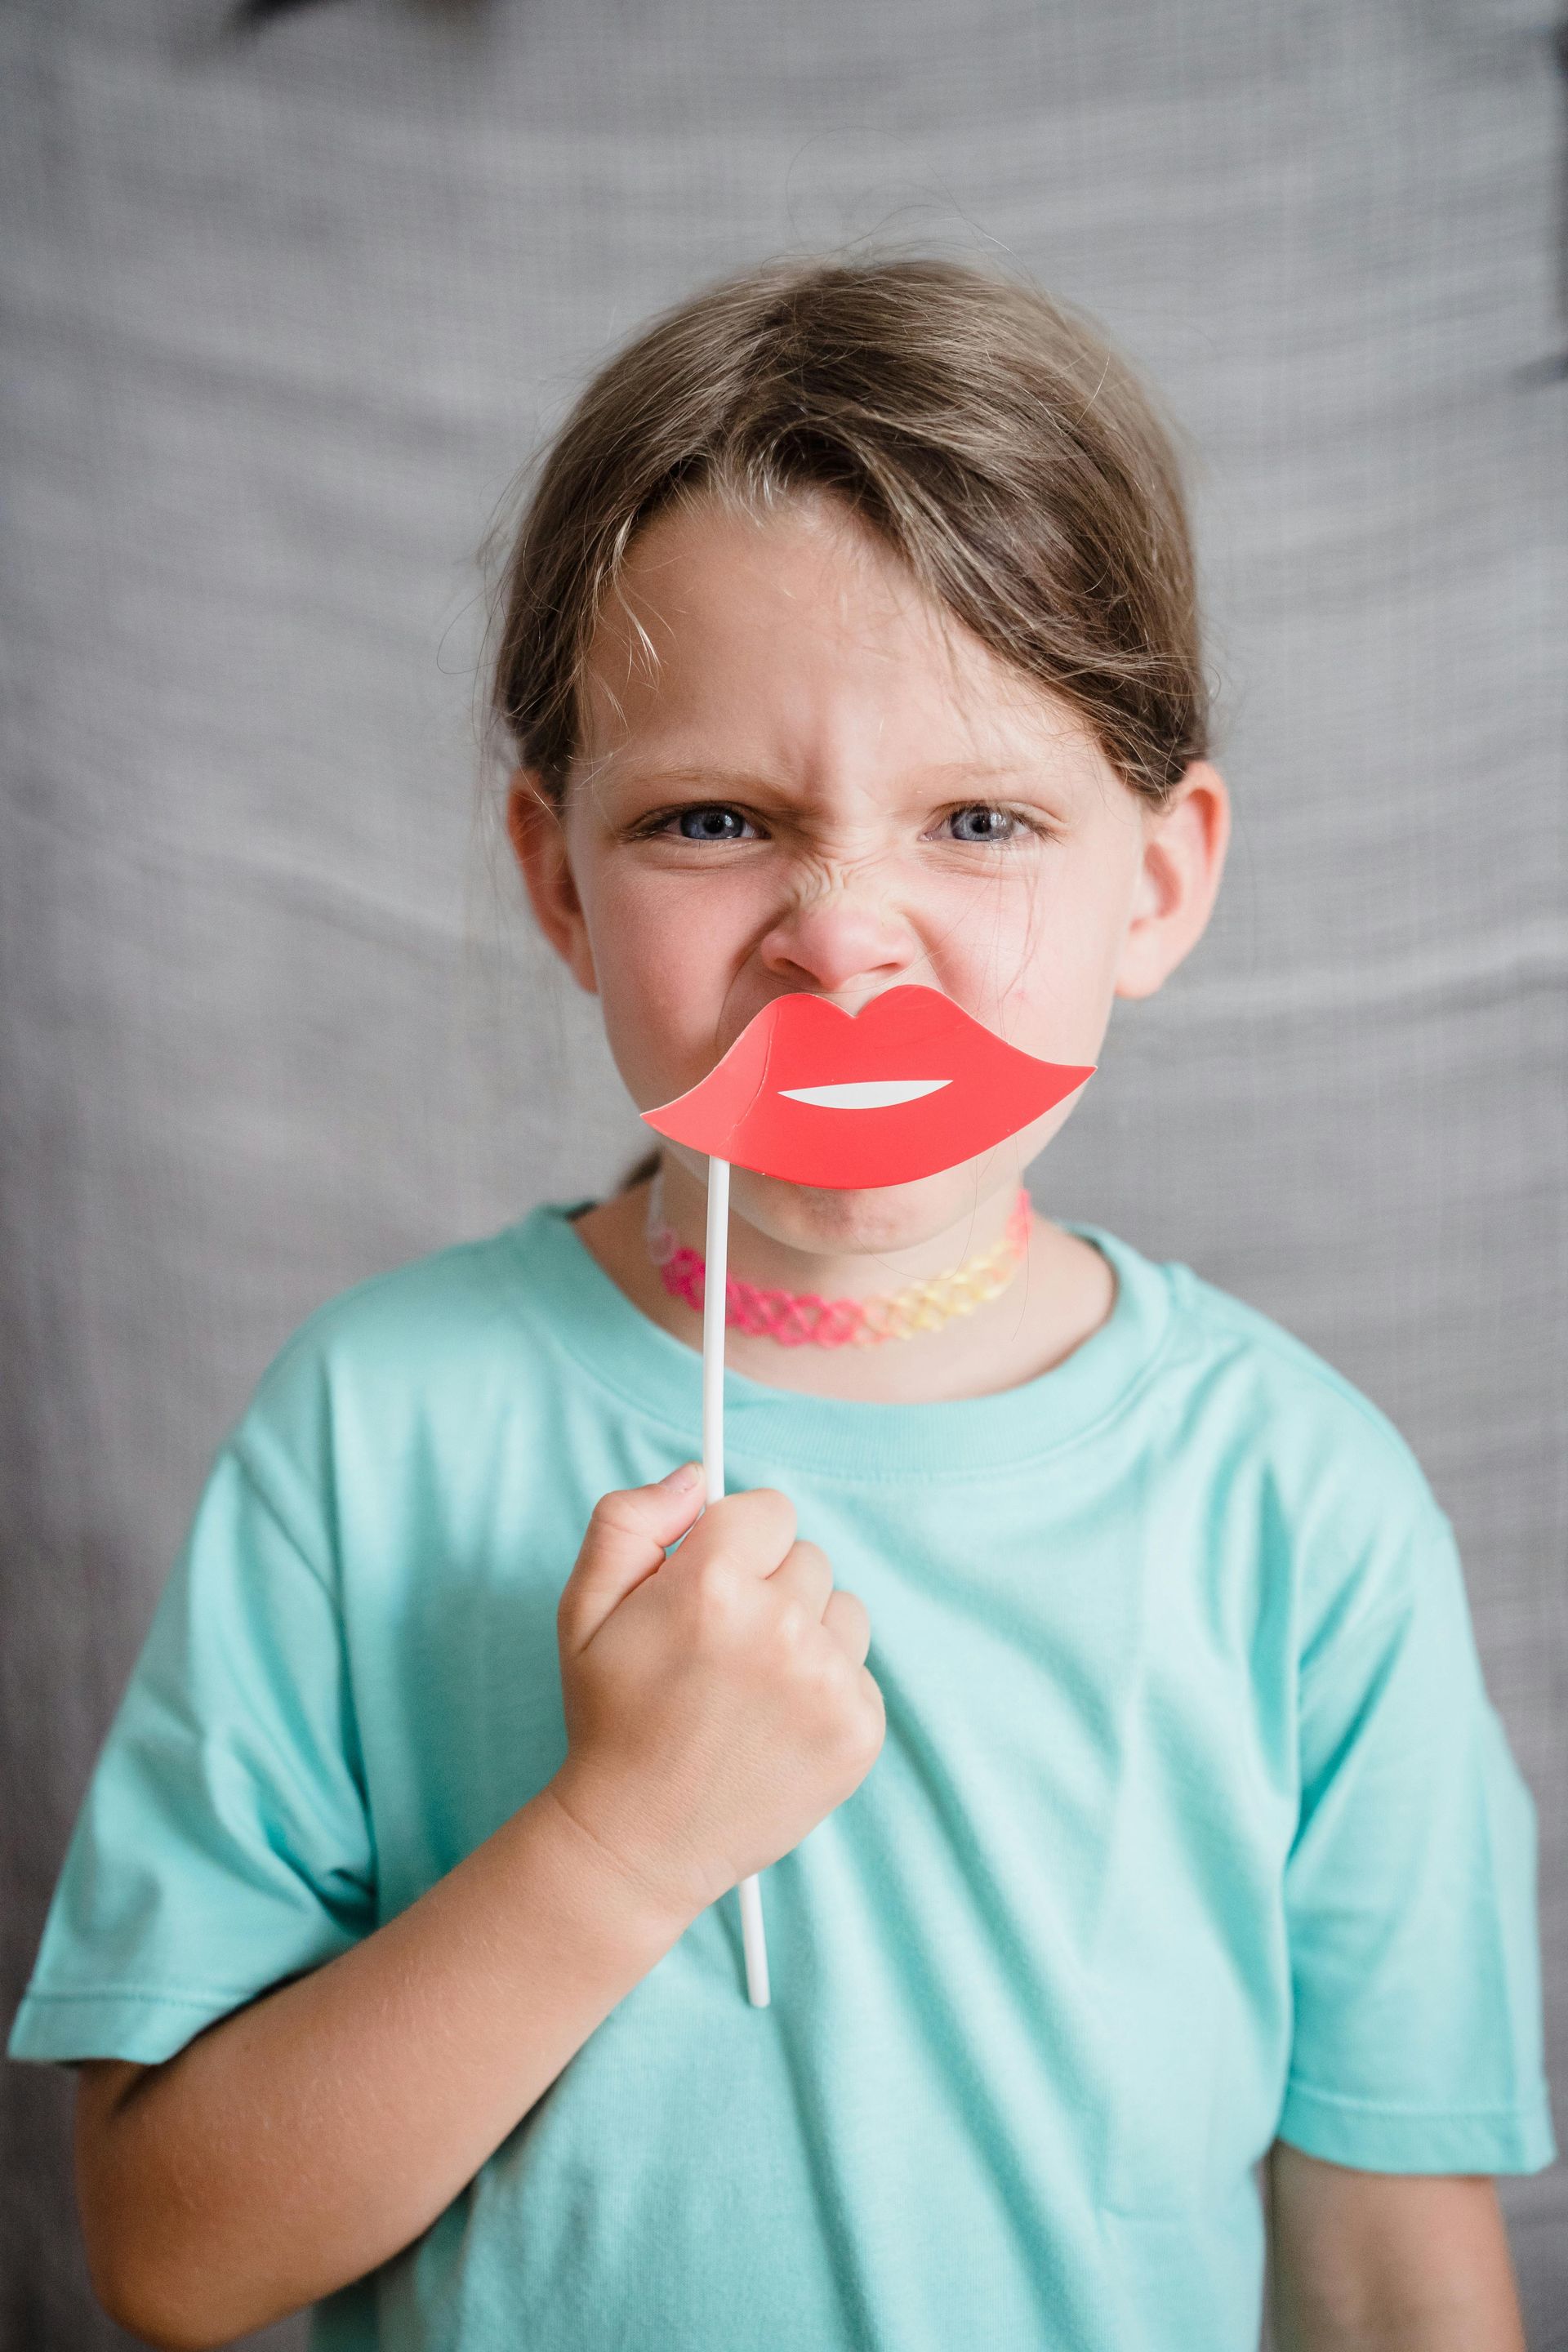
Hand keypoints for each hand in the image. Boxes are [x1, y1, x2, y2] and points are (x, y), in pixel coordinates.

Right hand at [545, 1467, 883, 1924]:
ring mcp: (827, 1682)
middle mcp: (778, 1627)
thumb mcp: (582, 1608)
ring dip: (805, 1634)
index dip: (735, 1543)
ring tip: (750, 1687)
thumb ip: (629, 1521)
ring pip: (841, 1610)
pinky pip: (860, 1668)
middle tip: (720, 1648)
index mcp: (711, 1585)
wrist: (639, 1841)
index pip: (769, 1509)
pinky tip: (776, 1723)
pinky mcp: (859, 1729)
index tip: (712, 1581)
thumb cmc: (611, 1717)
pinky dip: (825, 1687)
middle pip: (808, 1557)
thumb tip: (698, 1474)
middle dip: (769, 1587)